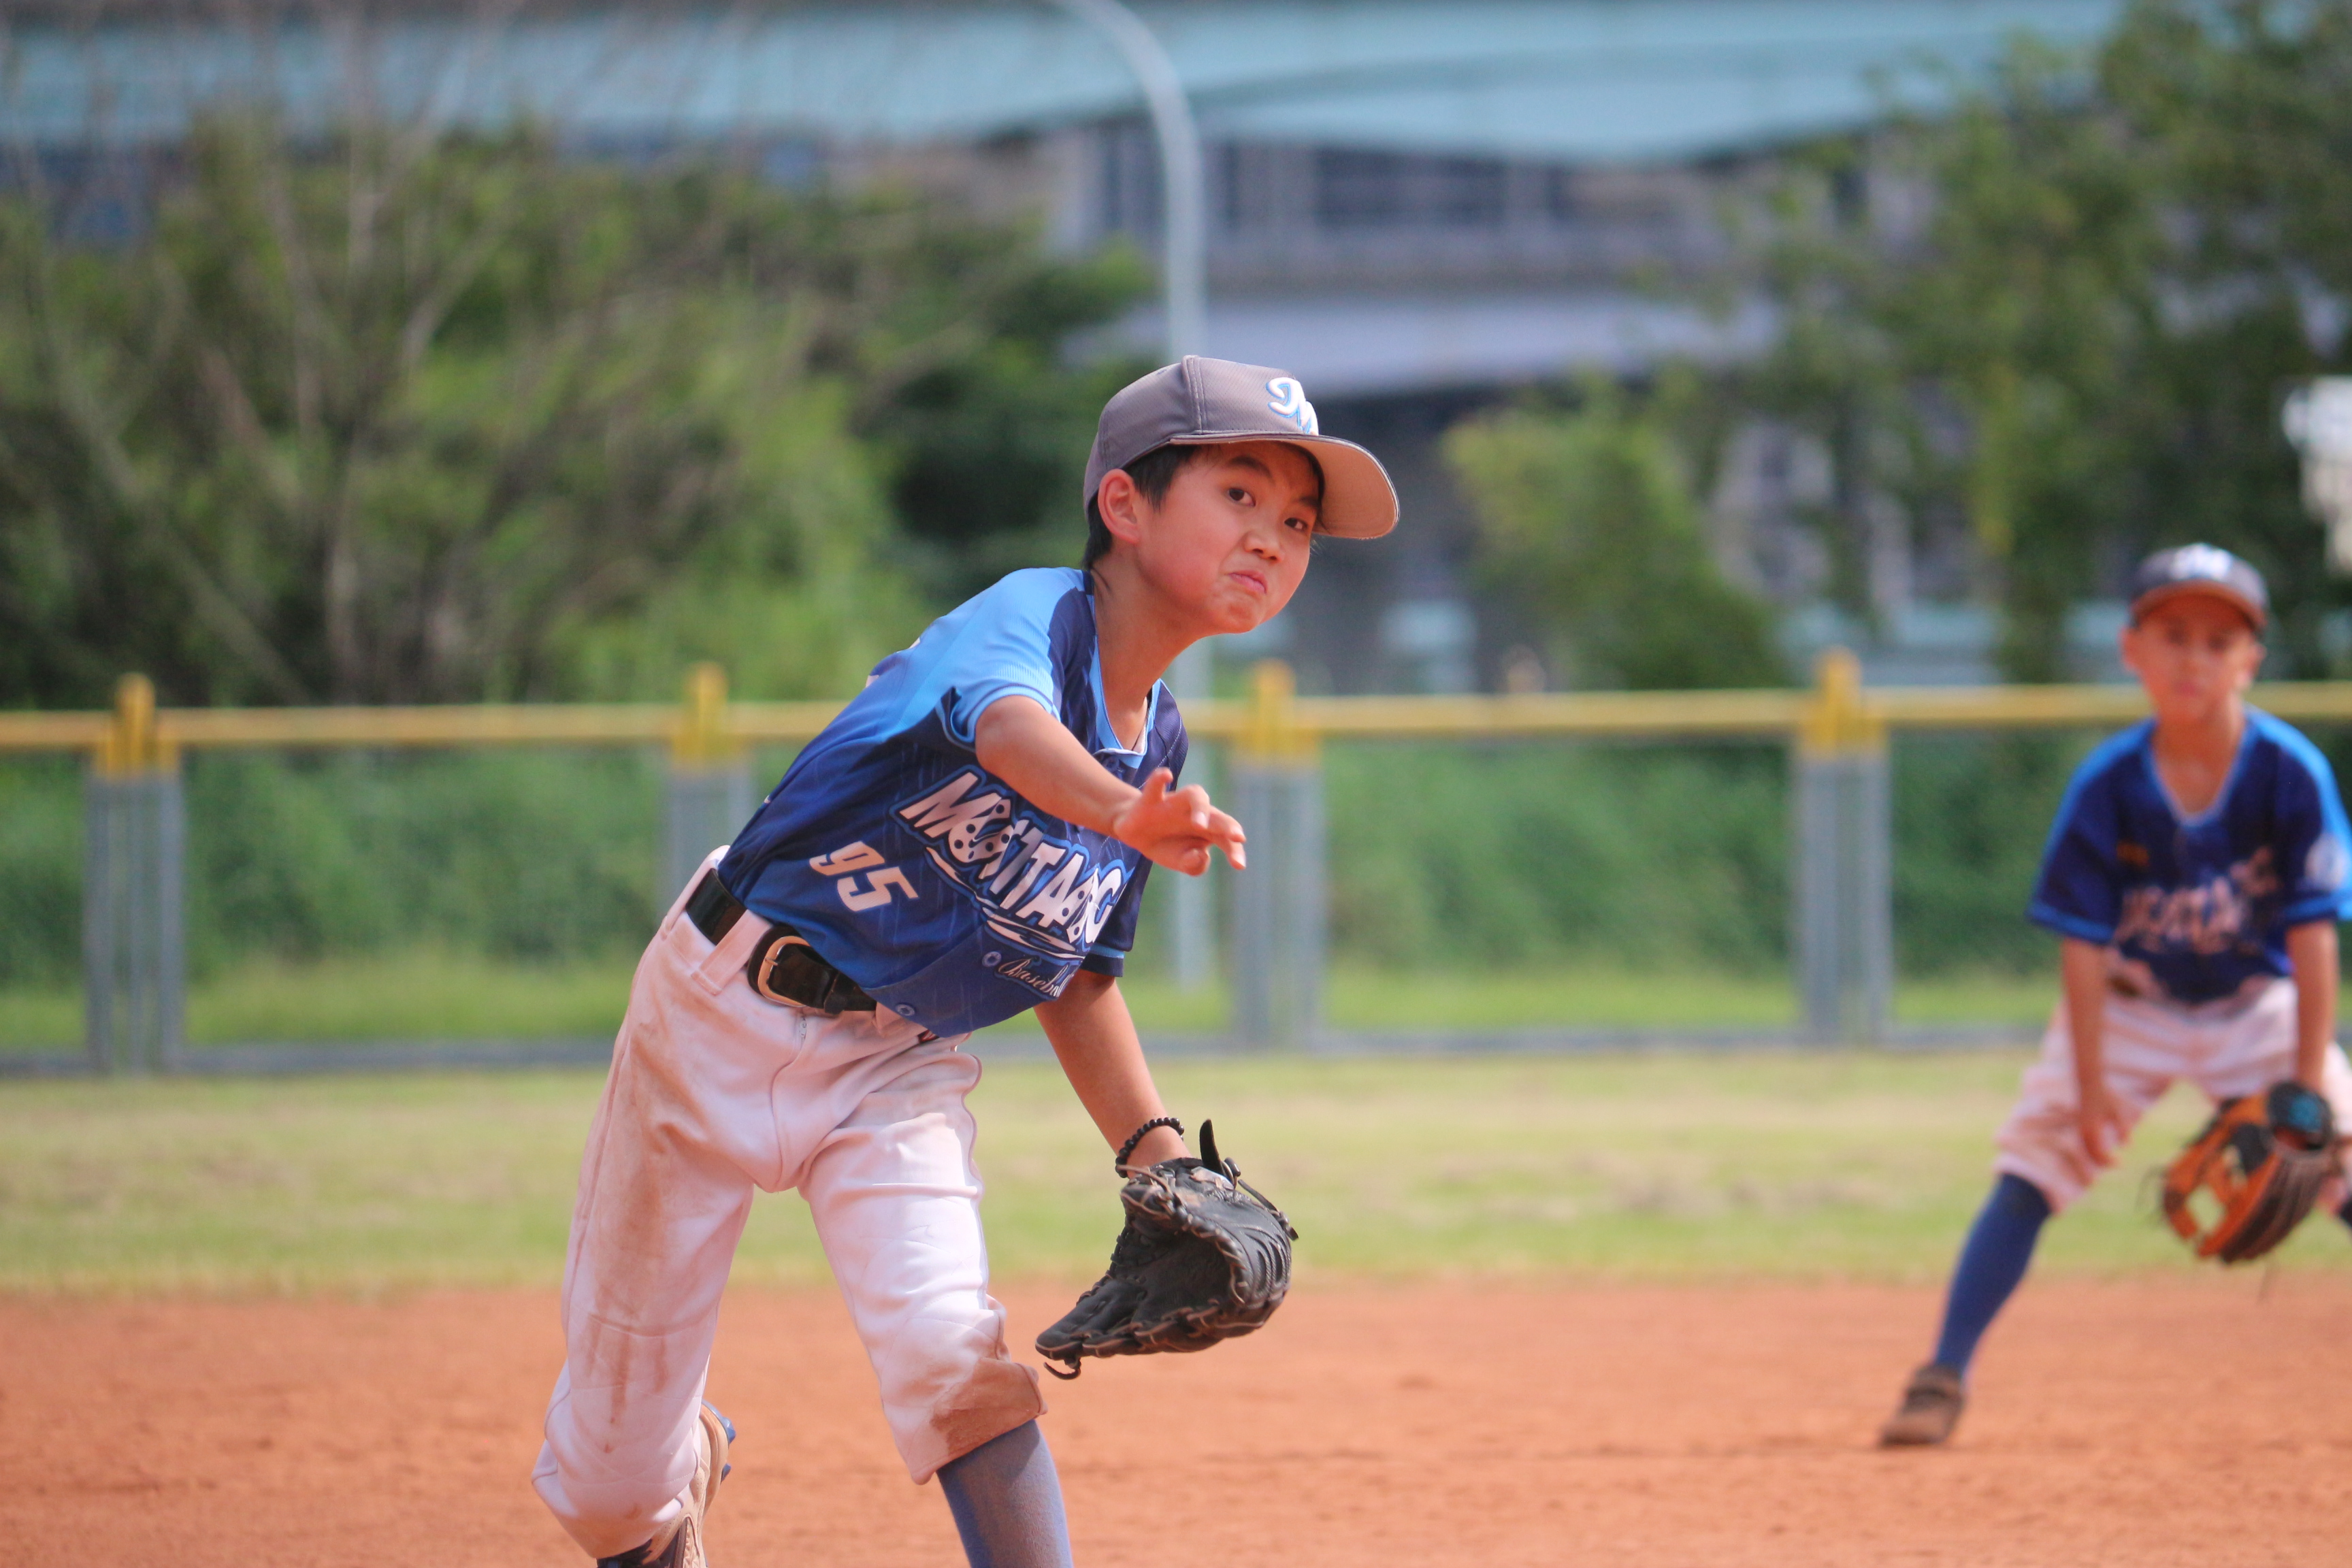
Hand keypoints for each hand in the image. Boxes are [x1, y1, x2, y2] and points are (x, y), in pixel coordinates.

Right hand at [1106, 767, 1245, 875]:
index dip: (1234, 850)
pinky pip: (1156, 784)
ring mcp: (1174, 803)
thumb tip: (1201, 854)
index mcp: (1208, 830)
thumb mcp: (1180, 862)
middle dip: (1228, 825)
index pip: (1226, 838)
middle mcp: (1195, 812)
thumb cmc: (1166, 846)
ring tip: (1199, 824)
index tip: (1239, 865)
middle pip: (1216, 814)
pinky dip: (1160, 778)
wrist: (1135, 834)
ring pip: (1194, 795)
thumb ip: (1194, 865)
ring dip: (1200, 807)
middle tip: (1237, 837)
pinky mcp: (1151, 799)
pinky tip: (1167, 775)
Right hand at [2075, 1079, 2126, 1167]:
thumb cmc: (2106, 1097)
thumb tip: (2126, 1145)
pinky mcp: (2080, 1124)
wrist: (2090, 1085)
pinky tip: (2098, 1151)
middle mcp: (2084, 1129)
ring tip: (2106, 1162)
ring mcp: (2080, 1127)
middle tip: (2115, 1165)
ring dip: (2094, 1157)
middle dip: (2101, 1161)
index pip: (2098, 1150)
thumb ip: (2123, 1128)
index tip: (2119, 1164)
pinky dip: (2089, 1150)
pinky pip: (2082, 1142)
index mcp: (2093, 1128)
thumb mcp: (2118, 1111)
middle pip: (2089, 1152)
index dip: (2107, 1160)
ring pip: (2084, 1148)